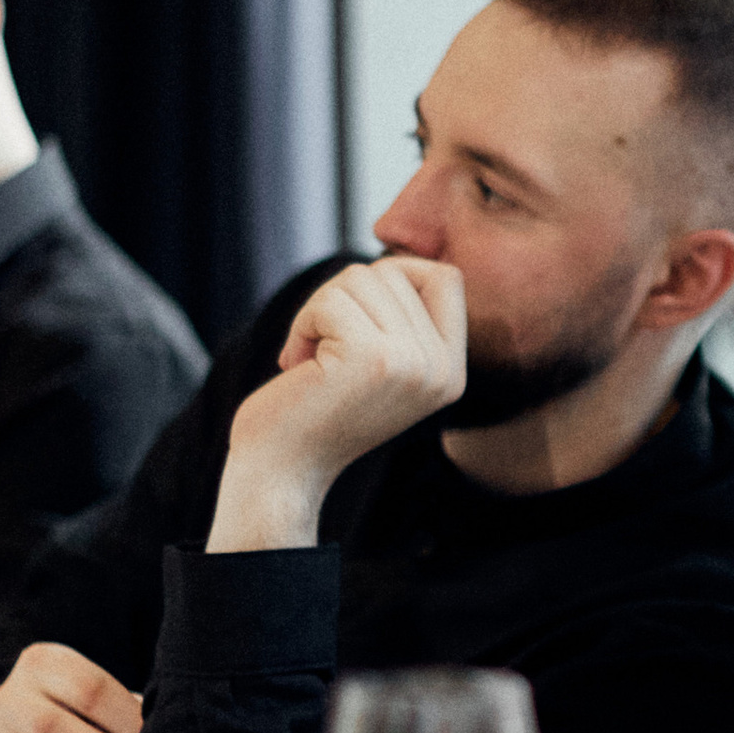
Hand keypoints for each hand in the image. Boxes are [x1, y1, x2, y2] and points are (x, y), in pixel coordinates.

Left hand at [209, 257, 466, 551]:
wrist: (281, 473)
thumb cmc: (317, 410)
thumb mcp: (380, 362)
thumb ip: (400, 318)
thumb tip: (394, 259)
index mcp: (452, 372)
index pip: (447, 279)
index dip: (398, 275)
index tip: (357, 311)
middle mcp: (442, 369)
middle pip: (394, 272)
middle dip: (344, 297)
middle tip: (322, 347)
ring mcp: (411, 363)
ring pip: (360, 279)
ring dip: (318, 310)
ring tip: (310, 357)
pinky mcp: (371, 358)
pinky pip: (330, 300)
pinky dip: (302, 323)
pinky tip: (297, 363)